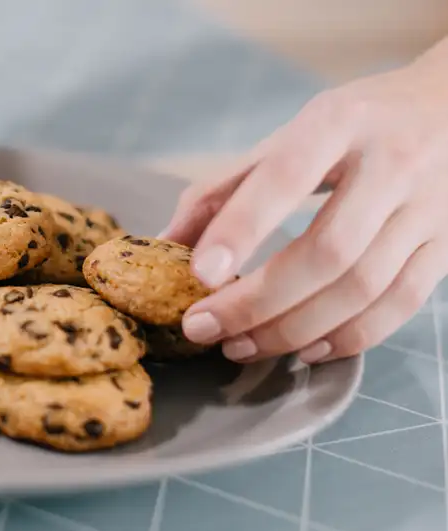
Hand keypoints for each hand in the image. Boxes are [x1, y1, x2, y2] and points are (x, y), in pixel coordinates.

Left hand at [160, 48, 447, 364]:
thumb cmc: (357, 123)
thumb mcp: (291, 132)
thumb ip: (228, 185)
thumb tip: (168, 241)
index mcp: (341, 122)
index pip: (287, 178)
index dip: (241, 229)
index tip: (199, 274)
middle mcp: (393, 163)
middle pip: (327, 251)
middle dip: (258, 301)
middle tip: (203, 326)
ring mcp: (428, 208)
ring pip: (362, 288)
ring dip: (293, 329)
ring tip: (240, 345)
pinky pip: (400, 305)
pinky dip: (348, 337)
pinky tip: (303, 348)